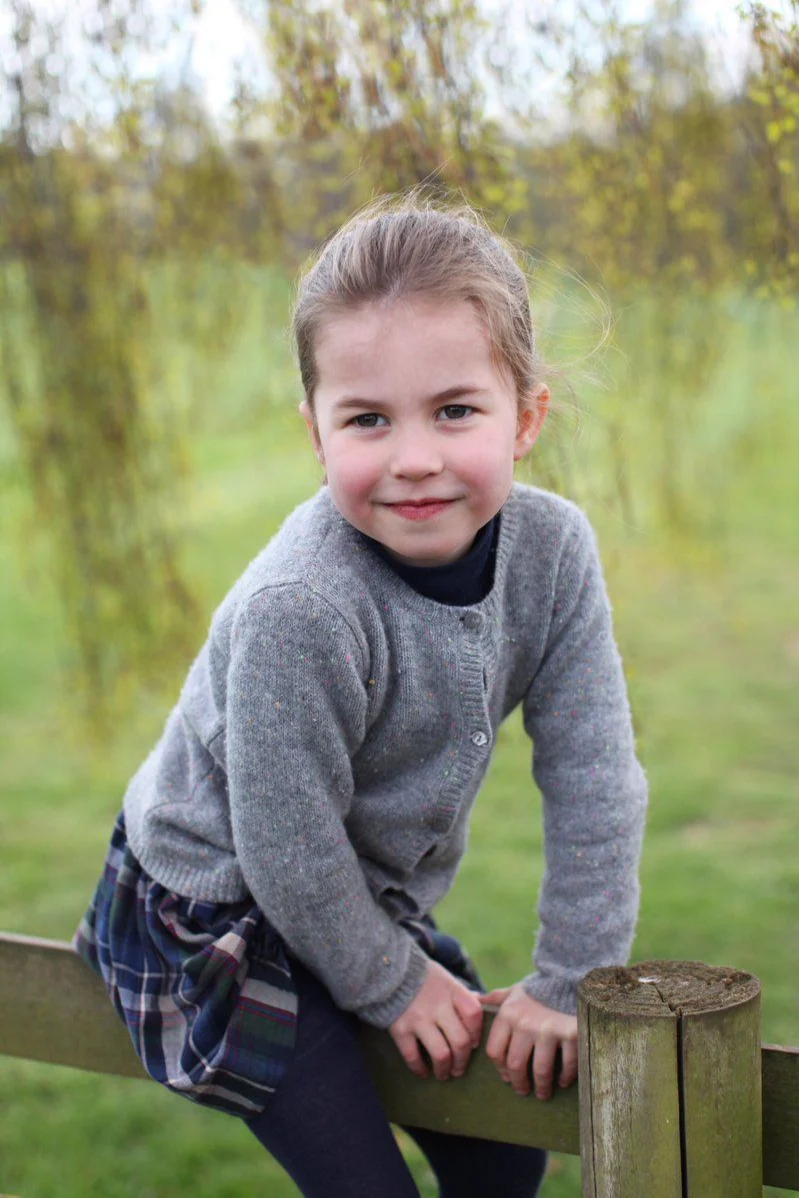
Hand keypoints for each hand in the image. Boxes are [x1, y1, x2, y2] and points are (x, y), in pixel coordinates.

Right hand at [389, 960, 483, 1081]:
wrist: (389, 971)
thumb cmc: (423, 978)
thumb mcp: (446, 980)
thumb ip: (462, 995)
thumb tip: (482, 1006)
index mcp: (452, 991)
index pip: (474, 1015)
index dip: (477, 1033)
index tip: (473, 1044)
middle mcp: (438, 1006)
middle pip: (460, 1041)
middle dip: (462, 1061)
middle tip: (459, 1069)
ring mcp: (418, 1019)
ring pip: (441, 1054)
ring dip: (445, 1069)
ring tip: (444, 1074)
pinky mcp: (400, 1029)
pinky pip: (413, 1057)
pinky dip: (419, 1069)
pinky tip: (423, 1072)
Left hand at [481, 983, 577, 1099]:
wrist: (571, 978)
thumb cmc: (540, 990)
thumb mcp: (515, 991)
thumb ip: (496, 998)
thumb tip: (475, 998)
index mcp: (508, 1015)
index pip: (495, 1051)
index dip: (500, 1069)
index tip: (506, 1078)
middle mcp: (525, 1024)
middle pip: (516, 1065)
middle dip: (519, 1083)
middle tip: (523, 1091)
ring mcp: (549, 1030)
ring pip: (541, 1070)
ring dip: (541, 1087)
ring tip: (542, 1093)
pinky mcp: (571, 1034)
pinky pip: (567, 1064)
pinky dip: (565, 1077)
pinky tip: (563, 1081)